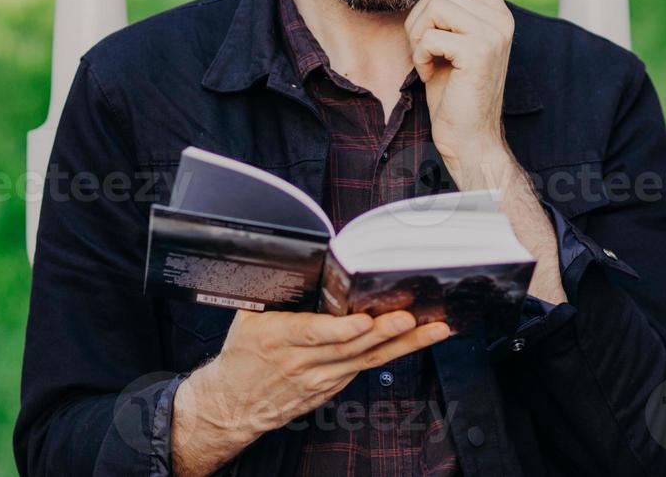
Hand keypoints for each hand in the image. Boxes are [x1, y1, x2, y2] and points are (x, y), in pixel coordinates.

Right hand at [171, 309, 448, 476]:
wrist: (232, 405)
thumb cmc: (242, 355)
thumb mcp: (247, 318)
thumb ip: (274, 293)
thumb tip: (298, 260)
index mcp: (277, 338)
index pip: (313, 334)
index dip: (341, 329)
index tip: (364, 320)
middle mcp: (302, 361)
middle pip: (350, 347)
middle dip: (384, 331)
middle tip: (411, 316)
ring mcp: (321, 378)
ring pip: (367, 359)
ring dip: (404, 344)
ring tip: (433, 328)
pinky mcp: (332, 386)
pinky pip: (367, 367)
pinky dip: (395, 354)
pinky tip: (419, 340)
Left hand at [406, 0, 516, 185]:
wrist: (471, 138)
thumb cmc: (455, 95)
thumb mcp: (450, 45)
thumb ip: (449, 14)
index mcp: (495, 14)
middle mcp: (500, 18)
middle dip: (418, 24)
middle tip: (428, 56)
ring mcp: (493, 32)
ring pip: (432, 10)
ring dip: (419, 41)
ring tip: (434, 65)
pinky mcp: (480, 49)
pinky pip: (431, 35)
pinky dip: (423, 58)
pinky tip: (436, 76)